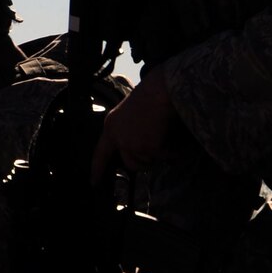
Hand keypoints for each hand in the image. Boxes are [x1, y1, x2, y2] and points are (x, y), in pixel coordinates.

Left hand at [91, 64, 175, 179]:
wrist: (162, 89)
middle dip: (145, 160)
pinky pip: (165, 157)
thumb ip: (130, 130)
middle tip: (157, 148)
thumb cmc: (152, 93)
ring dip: (160, 154)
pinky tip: (177, 139)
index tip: (94, 183)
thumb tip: (143, 149)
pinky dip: (174, 151)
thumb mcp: (132, 112)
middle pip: (130, 163)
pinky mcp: (148, 148)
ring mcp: (132, 144)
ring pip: (148, 162)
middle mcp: (118, 138)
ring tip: (168, 136)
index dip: (97, 169)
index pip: (100, 153)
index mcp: (111, 126)